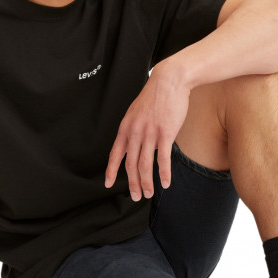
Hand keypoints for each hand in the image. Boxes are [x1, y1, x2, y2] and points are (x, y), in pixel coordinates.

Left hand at [105, 60, 189, 199]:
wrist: (169, 81)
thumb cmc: (155, 96)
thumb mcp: (136, 112)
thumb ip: (134, 129)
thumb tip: (134, 144)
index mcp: (126, 127)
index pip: (115, 154)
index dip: (110, 171)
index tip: (108, 184)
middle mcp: (135, 132)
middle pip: (130, 164)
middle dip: (132, 183)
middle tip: (135, 196)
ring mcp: (150, 133)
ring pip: (144, 165)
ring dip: (146, 183)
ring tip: (149, 193)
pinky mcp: (166, 133)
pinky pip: (163, 159)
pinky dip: (164, 174)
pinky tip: (166, 183)